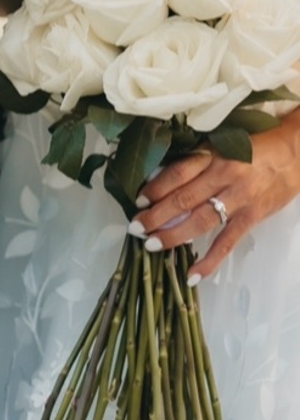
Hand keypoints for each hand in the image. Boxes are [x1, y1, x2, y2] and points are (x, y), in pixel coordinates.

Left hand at [131, 108, 299, 281]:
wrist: (295, 151)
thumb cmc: (253, 147)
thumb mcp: (221, 145)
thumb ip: (195, 161)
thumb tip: (160, 181)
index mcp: (212, 155)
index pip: (177, 173)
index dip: (155, 188)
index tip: (138, 200)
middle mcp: (224, 176)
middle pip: (183, 199)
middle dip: (156, 216)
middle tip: (136, 228)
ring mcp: (239, 199)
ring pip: (200, 221)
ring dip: (173, 235)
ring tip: (152, 245)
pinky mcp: (253, 217)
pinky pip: (227, 242)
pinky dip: (209, 261)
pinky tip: (192, 275)